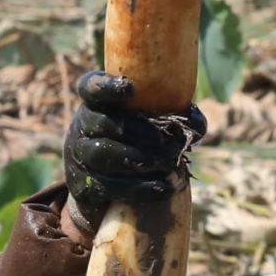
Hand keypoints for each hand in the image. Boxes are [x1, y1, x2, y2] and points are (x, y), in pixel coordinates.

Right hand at [63, 71, 204, 233]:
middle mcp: (82, 126)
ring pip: (105, 155)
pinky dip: (141, 188)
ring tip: (169, 166)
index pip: (91, 87)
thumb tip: (196, 127)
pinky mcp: (83, 187)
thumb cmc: (135, 143)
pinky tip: (165, 188)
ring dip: (141, 159)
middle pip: (105, 123)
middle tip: (169, 144)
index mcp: (96, 103)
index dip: (107, 86)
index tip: (131, 88)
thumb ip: (176, 118)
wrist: (107, 189)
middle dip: (142, 133)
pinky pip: (109, 187)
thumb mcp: (150, 123)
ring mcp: (79, 157)